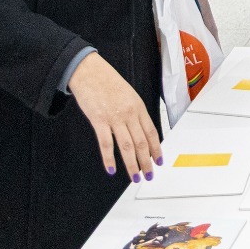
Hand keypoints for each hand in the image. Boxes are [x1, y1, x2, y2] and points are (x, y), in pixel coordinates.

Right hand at [69, 53, 161, 181]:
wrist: (89, 71)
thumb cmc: (108, 82)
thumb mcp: (129, 95)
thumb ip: (134, 112)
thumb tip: (139, 130)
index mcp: (139, 107)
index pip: (152, 132)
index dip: (157, 148)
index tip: (160, 161)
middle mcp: (130, 113)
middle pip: (142, 143)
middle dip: (147, 161)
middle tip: (149, 175)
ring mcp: (115, 118)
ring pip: (127, 146)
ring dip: (132, 164)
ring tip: (136, 177)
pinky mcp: (99, 120)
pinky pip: (106, 144)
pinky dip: (109, 159)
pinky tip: (112, 169)